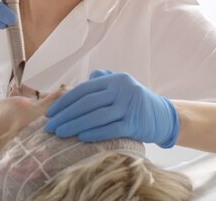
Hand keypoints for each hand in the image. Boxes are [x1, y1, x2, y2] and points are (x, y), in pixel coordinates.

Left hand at [45, 69, 179, 147]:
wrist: (165, 117)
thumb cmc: (136, 103)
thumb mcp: (121, 87)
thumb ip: (101, 82)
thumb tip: (78, 83)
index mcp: (114, 79)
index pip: (84, 90)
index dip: (65, 101)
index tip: (51, 113)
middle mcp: (121, 89)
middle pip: (86, 103)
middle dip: (65, 115)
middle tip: (50, 126)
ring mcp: (128, 105)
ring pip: (96, 116)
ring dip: (75, 125)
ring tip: (60, 133)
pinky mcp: (134, 123)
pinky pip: (110, 128)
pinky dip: (94, 133)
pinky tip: (81, 137)